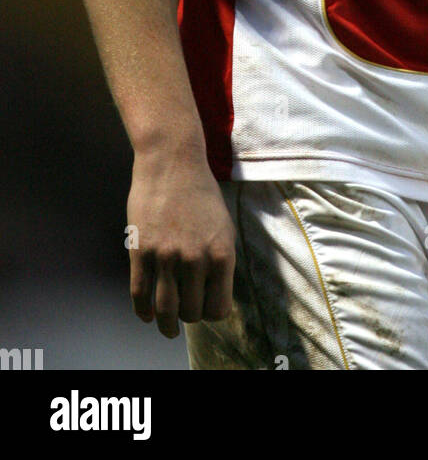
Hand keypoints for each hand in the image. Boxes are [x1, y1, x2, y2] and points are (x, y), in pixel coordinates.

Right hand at [126, 146, 235, 338]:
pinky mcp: (141, 251)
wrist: (172, 162)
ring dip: (166, 325)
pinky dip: (142, 311)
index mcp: (221, 254)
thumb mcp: (223, 226)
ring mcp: (166, 256)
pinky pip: (140, 294)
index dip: (212, 312)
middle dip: (189, 316)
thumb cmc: (201, 193)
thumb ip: (219, 260)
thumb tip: (213, 292)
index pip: (219, 308)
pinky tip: (146, 315)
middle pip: (192, 312)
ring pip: (166, 310)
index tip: (206, 309)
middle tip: (185, 313)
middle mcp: (195, 259)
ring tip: (167, 328)